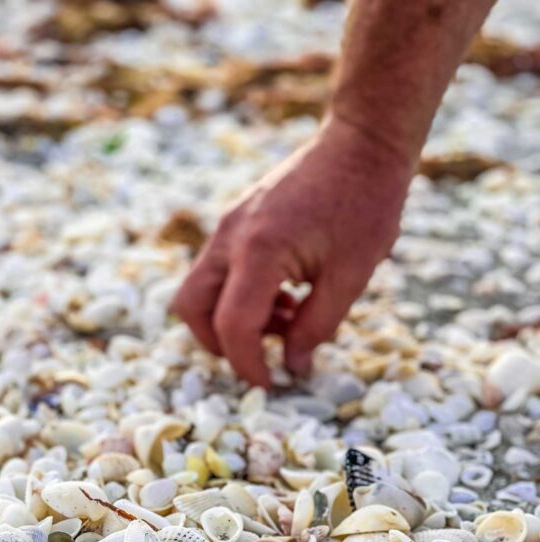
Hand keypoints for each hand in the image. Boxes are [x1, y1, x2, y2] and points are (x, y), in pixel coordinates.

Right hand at [171, 115, 413, 385]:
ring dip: (232, 319)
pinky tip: (286, 294)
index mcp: (259, 250)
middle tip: (261, 356)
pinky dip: (240, 295)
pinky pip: (219, 270)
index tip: (270, 384)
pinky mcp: (236, 221)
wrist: (363, 140)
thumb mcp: (352, 276)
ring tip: (287, 319)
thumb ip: (317, 327)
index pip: (232, 325)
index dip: (247, 364)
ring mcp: (228, 225)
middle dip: (218, 344)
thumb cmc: (366, 202)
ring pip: (200, 290)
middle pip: (191, 307)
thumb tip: (293, 366)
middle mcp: (231, 237)